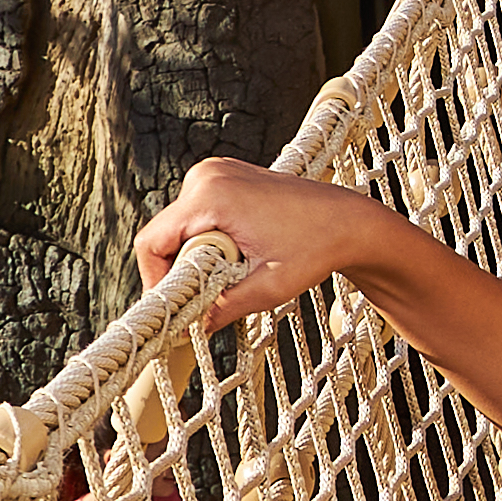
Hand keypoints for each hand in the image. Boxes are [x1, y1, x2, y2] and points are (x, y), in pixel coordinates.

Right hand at [138, 157, 424, 330]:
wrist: (349, 221)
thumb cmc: (315, 248)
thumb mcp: (267, 287)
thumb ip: (223, 307)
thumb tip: (191, 329)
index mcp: (211, 196)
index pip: (152, 242)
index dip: (155, 281)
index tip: (175, 307)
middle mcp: (208, 176)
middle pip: (164, 235)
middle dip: (179, 270)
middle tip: (208, 297)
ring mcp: (216, 171)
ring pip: (179, 226)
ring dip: (194, 256)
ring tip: (232, 272)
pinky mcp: (225, 177)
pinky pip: (196, 215)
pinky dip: (207, 239)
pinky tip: (237, 254)